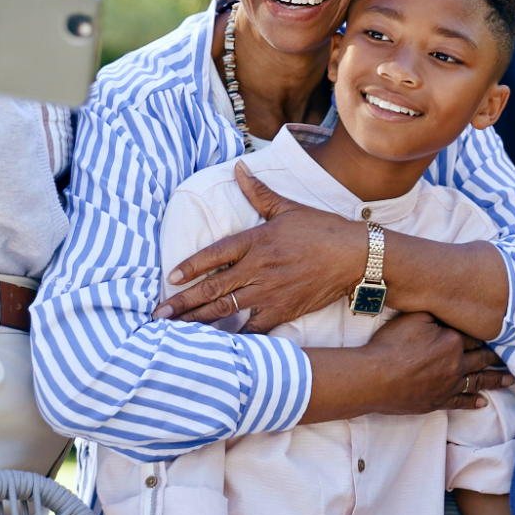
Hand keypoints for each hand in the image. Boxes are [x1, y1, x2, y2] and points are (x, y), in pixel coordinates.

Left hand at [154, 166, 363, 329]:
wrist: (355, 257)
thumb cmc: (322, 229)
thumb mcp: (288, 208)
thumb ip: (258, 192)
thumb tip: (238, 168)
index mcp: (257, 240)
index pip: (214, 254)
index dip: (190, 266)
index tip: (170, 278)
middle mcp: (259, 267)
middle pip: (213, 287)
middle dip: (182, 302)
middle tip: (159, 314)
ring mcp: (270, 291)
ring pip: (226, 309)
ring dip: (198, 320)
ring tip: (174, 330)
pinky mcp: (283, 310)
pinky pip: (252, 328)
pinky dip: (233, 338)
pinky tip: (216, 346)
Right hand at [361, 312, 513, 413]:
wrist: (374, 377)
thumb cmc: (391, 345)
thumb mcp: (413, 318)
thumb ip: (435, 313)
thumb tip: (448, 313)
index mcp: (453, 341)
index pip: (475, 337)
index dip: (485, 336)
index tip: (498, 335)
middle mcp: (456, 364)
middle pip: (482, 359)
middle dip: (496, 358)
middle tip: (513, 358)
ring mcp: (448, 385)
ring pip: (477, 382)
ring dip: (495, 381)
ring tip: (510, 381)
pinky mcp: (436, 402)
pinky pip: (460, 402)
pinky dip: (473, 403)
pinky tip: (483, 403)